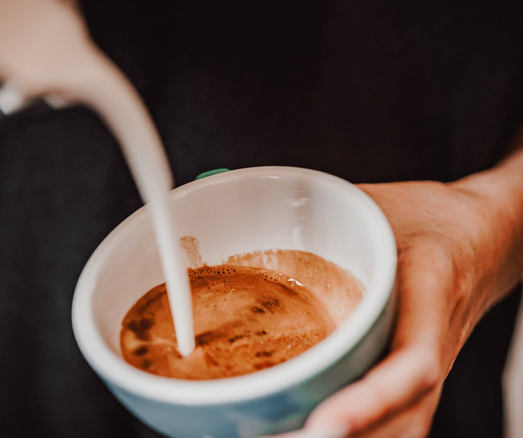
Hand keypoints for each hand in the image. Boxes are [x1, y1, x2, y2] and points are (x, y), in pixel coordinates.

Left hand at [269, 157, 522, 436]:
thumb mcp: (378, 204)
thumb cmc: (429, 218)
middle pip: (404, 416)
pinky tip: (310, 434)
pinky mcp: (419, 378)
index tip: (324, 424)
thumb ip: (323, 215)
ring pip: (403, 429)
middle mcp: (435, 342)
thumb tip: (252, 212)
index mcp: (429, 292)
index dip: (370, 401)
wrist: (481, 235)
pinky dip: (360, 435)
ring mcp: (432, 367)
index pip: (413, 363)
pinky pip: (399, 422)